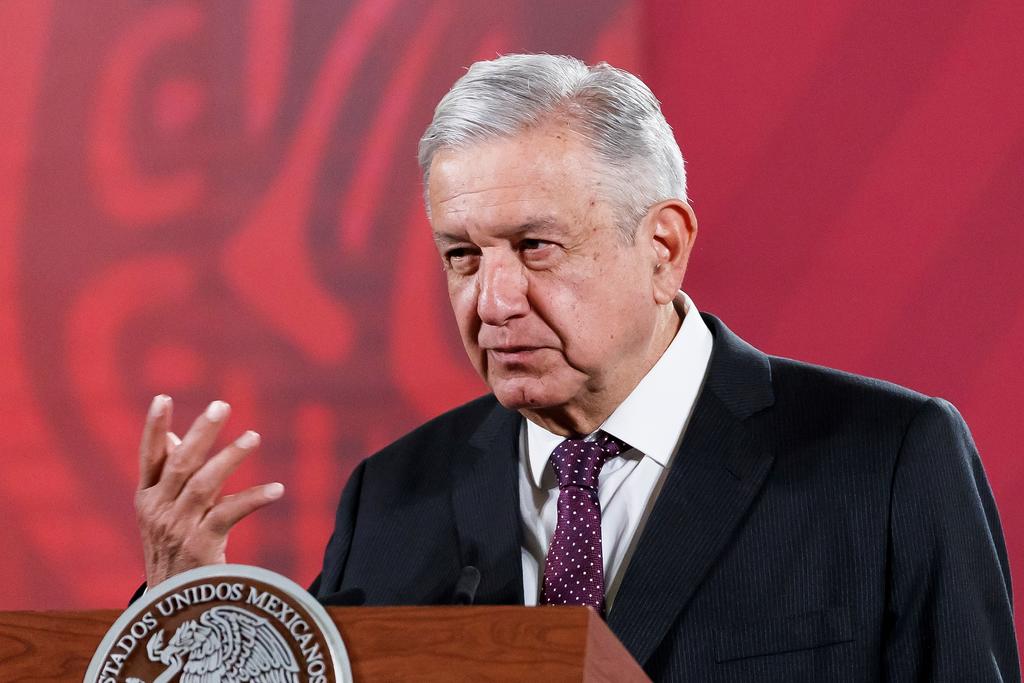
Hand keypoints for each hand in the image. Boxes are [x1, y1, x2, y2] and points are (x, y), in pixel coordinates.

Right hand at [135, 395, 283, 586]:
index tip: (162, 398)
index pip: (148, 457)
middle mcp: (158, 510)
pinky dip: (254, 497)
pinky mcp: (201, 545)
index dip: (153, 428)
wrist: (172, 604)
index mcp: (146, 499)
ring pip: (205, 484)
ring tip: (254, 436)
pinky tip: (277, 488)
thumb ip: (169, 476)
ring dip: (231, 458)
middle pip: (180, 464)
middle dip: (201, 433)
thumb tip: (172, 437)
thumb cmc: (173, 550)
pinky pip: (230, 513)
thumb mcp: (163, 513)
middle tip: (221, 406)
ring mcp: (178, 528)